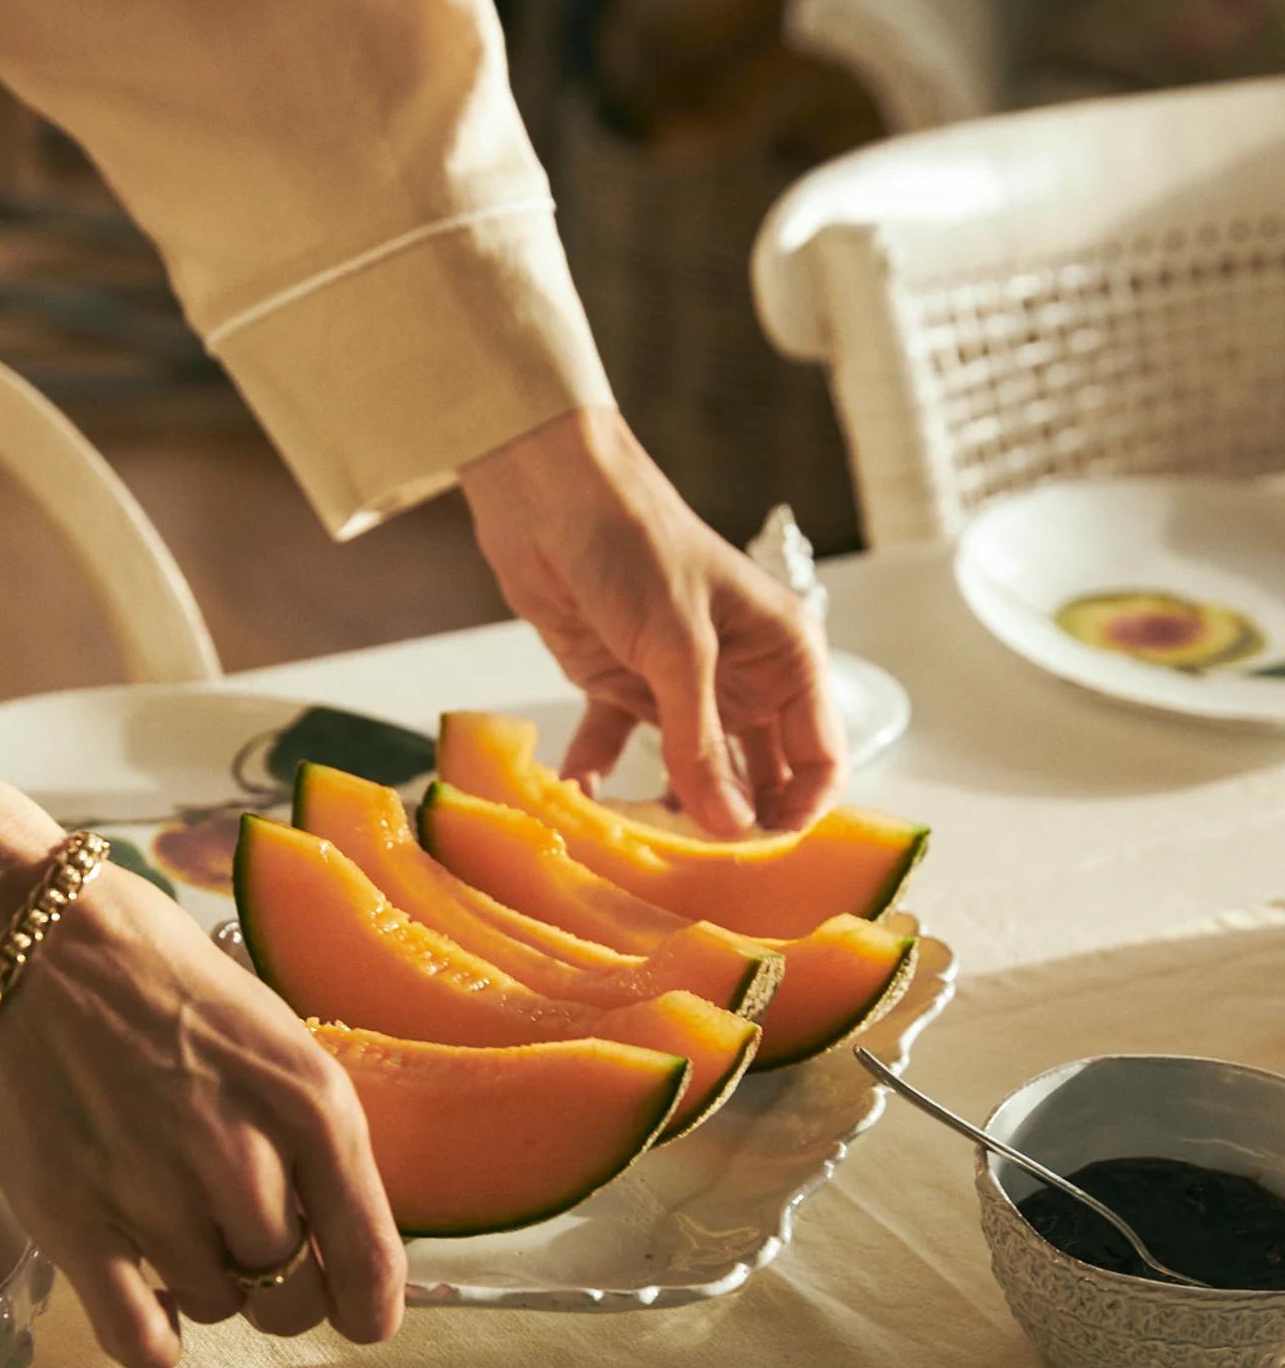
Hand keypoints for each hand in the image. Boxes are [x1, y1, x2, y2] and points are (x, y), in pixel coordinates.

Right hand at [0, 763, 405, 1367]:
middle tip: (242, 1249)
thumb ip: (311, 1134)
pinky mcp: (77, 1226)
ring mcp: (159, 1198)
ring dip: (204, 1287)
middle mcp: (247, 1161)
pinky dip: (151, 1337)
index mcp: (312, 1106)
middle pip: (291, 1294)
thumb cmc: (159, 978)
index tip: (357, 1316)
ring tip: (170, 1223)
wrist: (31, 944)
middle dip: (277, 1288)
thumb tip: (335, 1232)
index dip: (368, 1306)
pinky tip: (141, 1295)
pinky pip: (140, 1339)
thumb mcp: (273, 1037)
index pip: (370, 1257)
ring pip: (216, 1309)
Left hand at [461, 407, 843, 834]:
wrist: (547, 490)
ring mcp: (683, 685)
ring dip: (669, 811)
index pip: (820, 756)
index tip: (762, 861)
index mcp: (786, 655)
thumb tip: (730, 829)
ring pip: (693, 773)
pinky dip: (600, 775)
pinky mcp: (624, 685)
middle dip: (734, 827)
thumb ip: (702, 742)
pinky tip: (578, 799)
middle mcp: (744, 676)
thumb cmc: (633, 544)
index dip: (800, 813)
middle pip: (759, 777)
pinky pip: (619, 748)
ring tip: (644, 851)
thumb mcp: (677, 648)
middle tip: (701, 876)